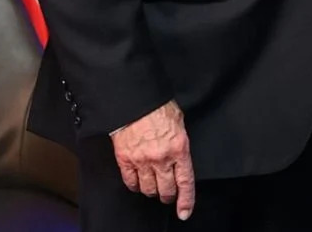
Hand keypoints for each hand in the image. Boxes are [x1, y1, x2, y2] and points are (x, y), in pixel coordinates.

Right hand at [111, 100, 195, 219]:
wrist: (134, 99)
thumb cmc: (157, 106)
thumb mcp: (179, 122)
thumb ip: (180, 143)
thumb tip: (180, 155)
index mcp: (179, 148)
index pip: (185, 182)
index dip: (186, 200)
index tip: (184, 211)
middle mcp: (161, 158)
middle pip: (166, 190)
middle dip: (168, 195)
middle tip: (167, 193)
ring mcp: (142, 160)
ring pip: (148, 189)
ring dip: (152, 190)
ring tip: (153, 185)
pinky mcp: (125, 159)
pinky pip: (130, 182)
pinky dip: (135, 185)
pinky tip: (138, 181)